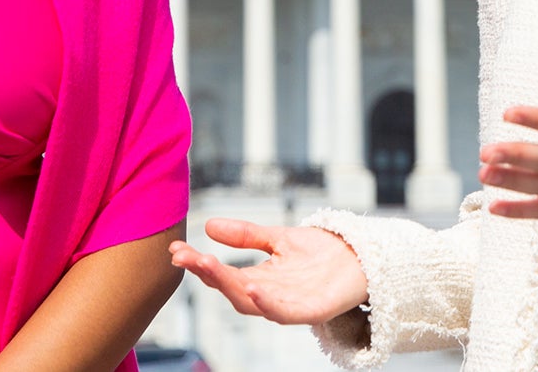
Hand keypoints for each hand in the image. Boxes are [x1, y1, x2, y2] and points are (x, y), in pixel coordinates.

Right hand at [168, 219, 368, 324]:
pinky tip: (252, 288)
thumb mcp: (278, 237)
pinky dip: (268, 303)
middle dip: (206, 273)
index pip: (222, 274)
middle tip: (184, 256)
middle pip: (231, 288)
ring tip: (208, 266)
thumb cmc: (321, 253)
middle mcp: (270, 294)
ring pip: (252, 302)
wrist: (362, 258)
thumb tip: (209, 225)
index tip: (176, 248)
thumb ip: (246, 235)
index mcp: (259, 279)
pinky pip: (286, 312)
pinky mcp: (312, 310)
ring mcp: (289, 304)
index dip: (199, 263)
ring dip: (229, 287)